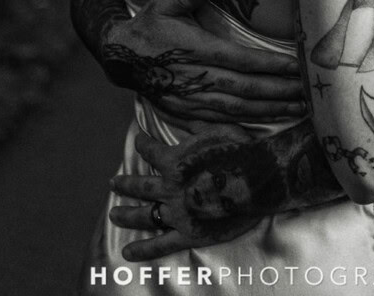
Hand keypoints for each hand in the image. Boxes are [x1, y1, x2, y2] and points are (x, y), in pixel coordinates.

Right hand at [101, 0, 305, 121]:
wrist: (120, 58)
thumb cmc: (149, 27)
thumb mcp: (162, 5)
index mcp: (196, 50)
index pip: (242, 60)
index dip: (271, 66)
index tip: (298, 67)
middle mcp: (197, 79)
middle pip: (246, 89)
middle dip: (280, 92)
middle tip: (310, 92)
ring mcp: (191, 100)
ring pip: (238, 109)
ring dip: (270, 110)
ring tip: (299, 109)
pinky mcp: (186, 113)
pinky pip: (220, 124)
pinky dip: (245, 127)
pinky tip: (266, 127)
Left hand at [109, 122, 261, 259]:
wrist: (259, 178)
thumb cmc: (241, 150)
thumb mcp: (217, 129)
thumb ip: (197, 128)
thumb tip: (189, 121)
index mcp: (174, 161)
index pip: (150, 150)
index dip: (143, 143)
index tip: (139, 140)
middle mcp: (169, 187)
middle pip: (139, 185)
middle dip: (124, 184)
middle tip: (113, 183)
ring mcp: (177, 212)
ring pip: (144, 214)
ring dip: (126, 214)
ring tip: (113, 214)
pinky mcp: (189, 232)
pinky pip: (161, 244)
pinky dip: (143, 249)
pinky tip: (127, 253)